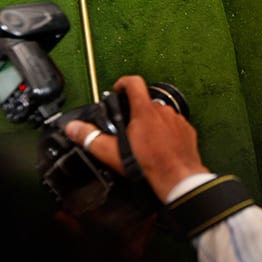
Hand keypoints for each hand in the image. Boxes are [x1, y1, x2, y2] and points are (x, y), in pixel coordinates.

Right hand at [64, 75, 208, 202]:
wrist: (178, 178)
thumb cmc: (150, 165)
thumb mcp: (112, 152)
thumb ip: (91, 138)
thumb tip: (74, 128)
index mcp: (145, 110)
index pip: (133, 82)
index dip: (123, 83)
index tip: (118, 89)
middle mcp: (163, 111)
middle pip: (146, 101)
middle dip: (135, 111)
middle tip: (128, 127)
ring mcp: (177, 120)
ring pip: (161, 115)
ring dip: (152, 122)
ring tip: (144, 140)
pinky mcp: (187, 131)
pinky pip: (174, 126)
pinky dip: (167, 133)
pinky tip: (160, 146)